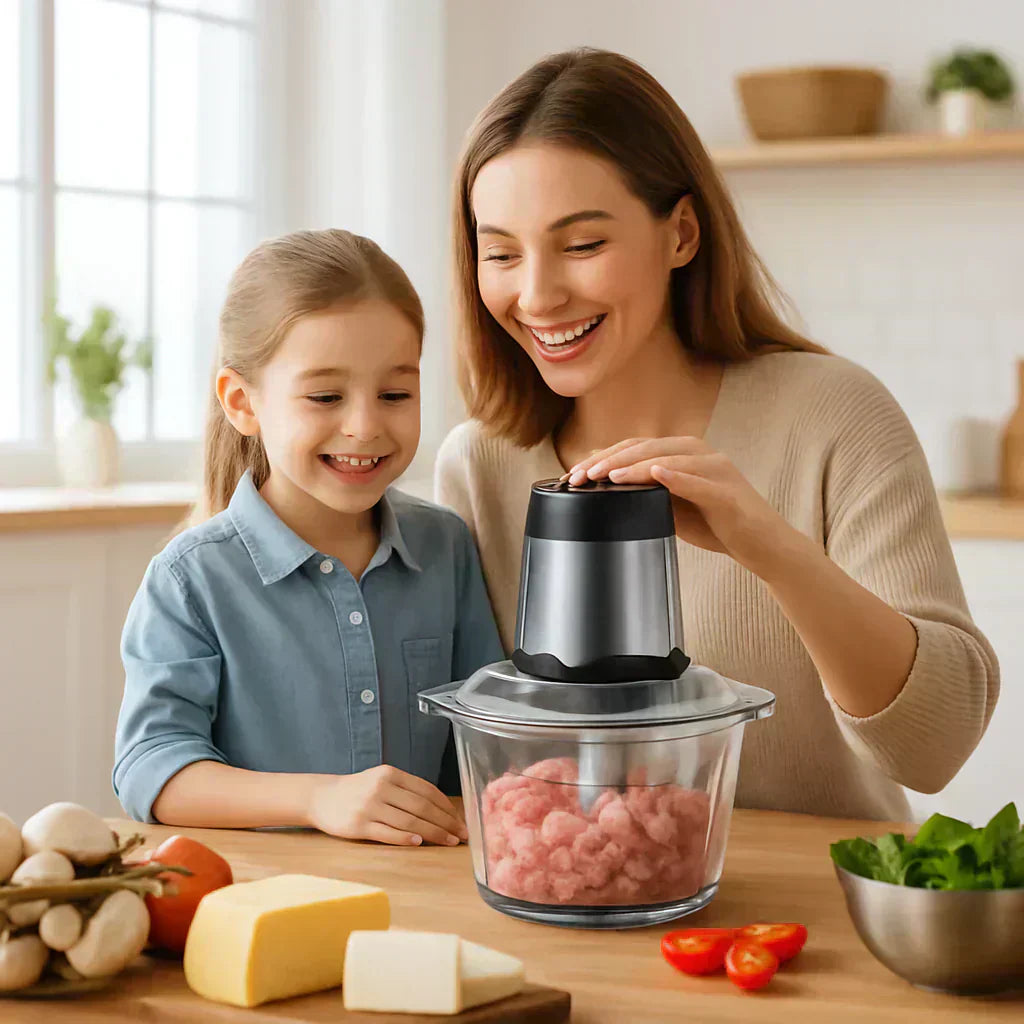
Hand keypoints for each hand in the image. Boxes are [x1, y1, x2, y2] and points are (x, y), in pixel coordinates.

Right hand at [307, 765, 468, 846]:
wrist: (322, 798)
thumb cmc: (359, 791)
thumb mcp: (382, 781)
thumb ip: (407, 790)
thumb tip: (442, 810)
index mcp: (391, 774)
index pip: (427, 790)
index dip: (447, 807)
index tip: (461, 820)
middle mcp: (381, 787)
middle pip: (421, 806)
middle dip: (445, 822)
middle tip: (461, 835)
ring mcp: (369, 806)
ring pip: (408, 821)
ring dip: (433, 833)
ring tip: (448, 842)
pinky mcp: (358, 825)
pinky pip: (387, 833)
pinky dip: (405, 838)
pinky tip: (419, 843)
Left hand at [567, 437, 805, 579]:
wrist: (761, 545)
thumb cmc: (717, 523)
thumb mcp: (672, 505)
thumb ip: (645, 490)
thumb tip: (605, 480)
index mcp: (684, 453)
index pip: (636, 447)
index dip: (604, 456)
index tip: (575, 474)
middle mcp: (701, 454)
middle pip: (648, 448)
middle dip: (610, 461)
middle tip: (582, 476)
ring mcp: (716, 471)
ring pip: (670, 460)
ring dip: (635, 467)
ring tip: (607, 476)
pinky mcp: (728, 494)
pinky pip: (700, 483)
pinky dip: (677, 477)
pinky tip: (656, 475)